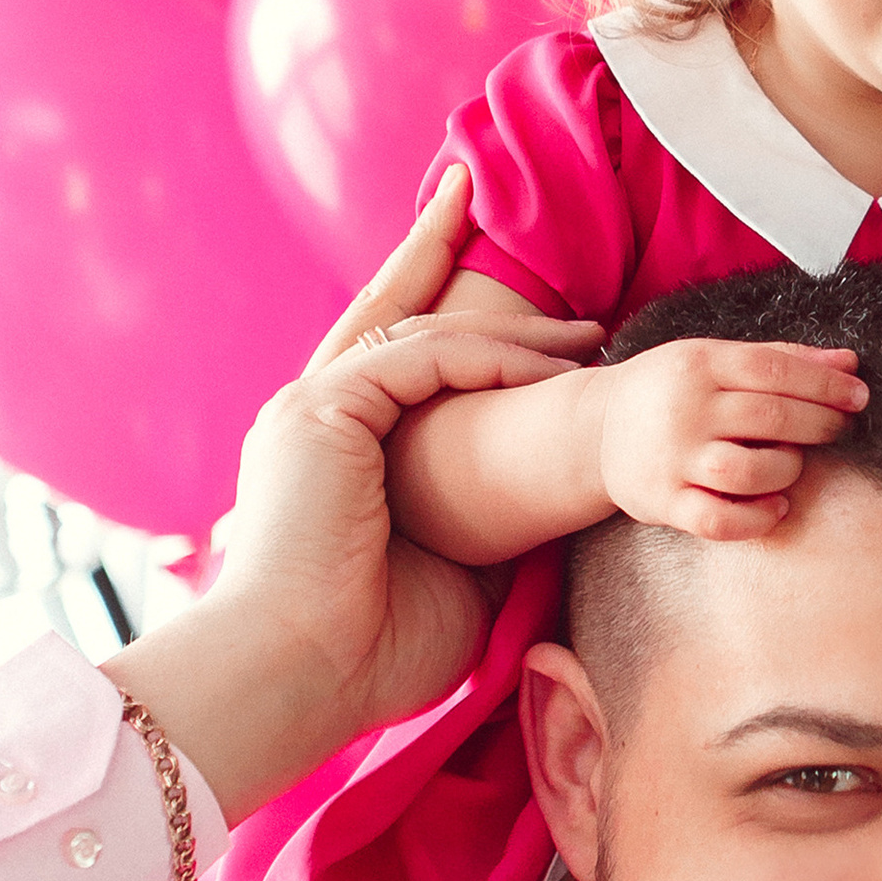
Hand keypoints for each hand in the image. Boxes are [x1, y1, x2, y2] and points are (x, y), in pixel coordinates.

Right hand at [107, 190, 596, 822]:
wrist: (296, 679)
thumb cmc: (369, 652)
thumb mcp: (451, 572)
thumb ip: (485, 518)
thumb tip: (555, 497)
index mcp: (328, 454)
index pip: (386, 357)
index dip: (434, 306)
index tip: (485, 272)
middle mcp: (309, 418)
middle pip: (385, 311)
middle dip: (434, 251)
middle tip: (477, 201)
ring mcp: (308, 410)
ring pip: (417, 335)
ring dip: (508, 331)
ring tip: (585, 336)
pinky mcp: (319, 414)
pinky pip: (420, 362)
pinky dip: (489, 363)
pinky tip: (550, 375)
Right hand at [595, 335, 867, 540]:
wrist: (594, 429)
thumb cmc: (668, 390)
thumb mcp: (712, 358)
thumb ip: (780, 357)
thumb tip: (848, 362)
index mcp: (698, 364)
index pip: (774, 369)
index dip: (824, 384)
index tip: (858, 396)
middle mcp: (684, 410)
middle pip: (769, 418)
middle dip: (819, 424)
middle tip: (839, 429)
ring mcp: (672, 459)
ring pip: (747, 471)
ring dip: (787, 470)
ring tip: (791, 465)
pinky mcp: (663, 502)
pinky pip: (719, 521)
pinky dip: (757, 518)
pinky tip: (775, 506)